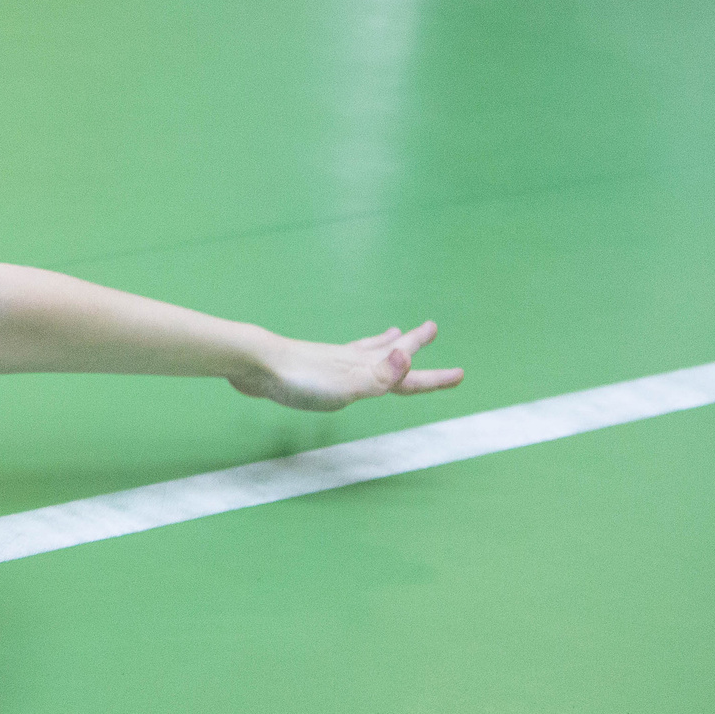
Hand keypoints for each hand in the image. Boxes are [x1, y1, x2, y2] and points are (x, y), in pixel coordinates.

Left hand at [230, 321, 463, 412]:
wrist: (254, 363)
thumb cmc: (300, 378)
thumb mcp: (347, 385)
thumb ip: (379, 375)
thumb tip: (409, 358)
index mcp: (364, 367)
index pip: (407, 372)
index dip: (433, 376)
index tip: (460, 373)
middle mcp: (351, 360)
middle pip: (389, 352)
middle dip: (411, 344)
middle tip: (430, 329)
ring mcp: (329, 360)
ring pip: (364, 351)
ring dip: (383, 344)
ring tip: (392, 334)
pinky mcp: (308, 365)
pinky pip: (341, 358)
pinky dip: (351, 354)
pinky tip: (335, 359)